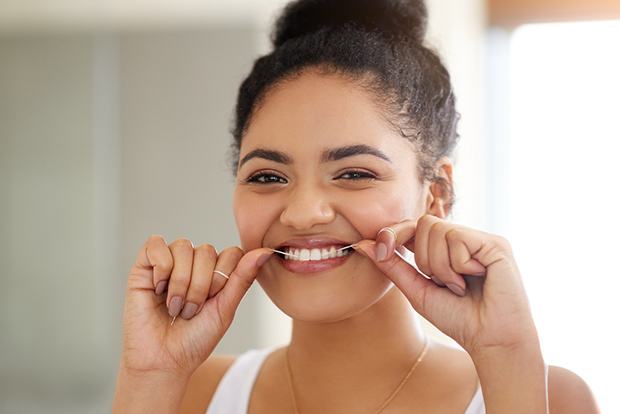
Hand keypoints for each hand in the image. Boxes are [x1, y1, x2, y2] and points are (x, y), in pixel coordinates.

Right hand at [119, 235, 272, 377]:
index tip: (213, 302)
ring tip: (175, 306)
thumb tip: (265, 251)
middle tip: (190, 311)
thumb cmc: (195, 339)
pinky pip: (155, 245)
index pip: (231, 252)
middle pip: (207, 250)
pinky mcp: (144, 265)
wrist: (163, 361)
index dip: (223, 277)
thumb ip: (242, 278)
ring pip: (183, 247)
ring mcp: (169, 262)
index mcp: (216, 272)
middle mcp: (194, 263)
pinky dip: (161, 267)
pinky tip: (158, 290)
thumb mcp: (225, 309)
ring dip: (181, 282)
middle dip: (201, 286)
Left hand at [354, 215, 539, 357]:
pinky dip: (458, 265)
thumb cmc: (459, 318)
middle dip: (423, 258)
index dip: (395, 233)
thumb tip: (363, 244)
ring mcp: (480, 239)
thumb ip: (392, 266)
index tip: (382, 249)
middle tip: (443, 284)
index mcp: (446, 248)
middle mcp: (464, 239)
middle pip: (423, 223)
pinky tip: (475, 279)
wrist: (491, 340)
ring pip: (438, 230)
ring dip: (441, 266)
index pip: (414, 225)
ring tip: (460, 285)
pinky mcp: (495, 243)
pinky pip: (458, 238)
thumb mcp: (417, 290)